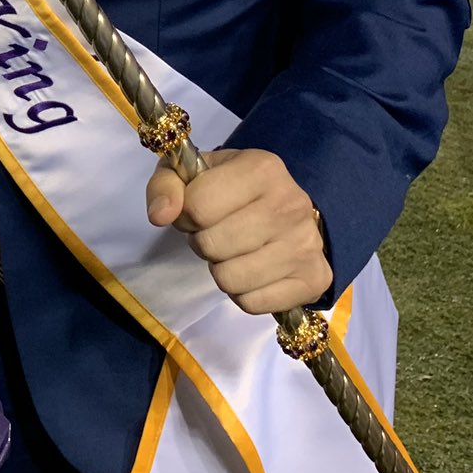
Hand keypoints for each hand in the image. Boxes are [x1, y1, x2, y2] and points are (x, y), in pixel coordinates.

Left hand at [145, 147, 332, 315]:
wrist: (292, 213)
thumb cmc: (235, 191)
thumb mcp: (195, 174)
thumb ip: (166, 185)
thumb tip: (159, 215)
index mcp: (262, 168)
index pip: (197, 206)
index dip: (186, 214)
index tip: (198, 211)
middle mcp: (290, 204)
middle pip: (211, 246)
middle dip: (203, 243)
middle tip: (218, 233)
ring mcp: (306, 245)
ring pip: (229, 280)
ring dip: (222, 270)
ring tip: (235, 251)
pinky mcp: (313, 281)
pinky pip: (251, 304)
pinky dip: (243, 294)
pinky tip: (254, 272)